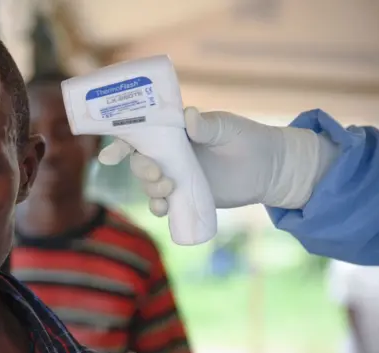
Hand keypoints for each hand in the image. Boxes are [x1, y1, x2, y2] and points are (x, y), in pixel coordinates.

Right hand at [98, 107, 338, 216]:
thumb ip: (207, 126)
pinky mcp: (185, 196)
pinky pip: (164, 203)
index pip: (141, 134)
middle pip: (140, 162)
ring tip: (169, 190)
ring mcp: (176, 175)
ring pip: (148, 184)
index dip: (121, 144)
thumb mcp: (228, 128)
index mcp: (174, 131)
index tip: (109, 157)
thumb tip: (188, 117)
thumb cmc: (248, 139)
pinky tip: (164, 210)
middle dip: (141, 170)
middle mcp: (169, 153)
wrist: (269, 169)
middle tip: (159, 175)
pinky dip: (159, 208)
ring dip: (150, 189)